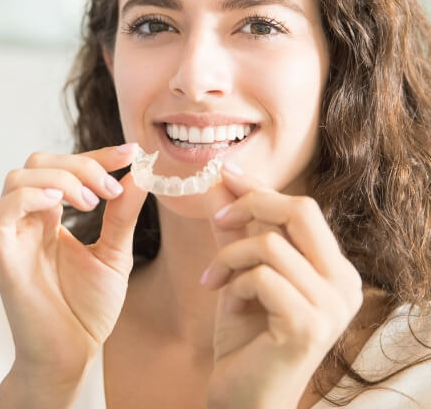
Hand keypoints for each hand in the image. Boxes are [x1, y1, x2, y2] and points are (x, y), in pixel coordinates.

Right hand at [0, 144, 147, 381]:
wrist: (74, 354)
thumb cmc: (88, 307)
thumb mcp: (114, 253)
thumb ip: (122, 215)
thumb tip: (140, 174)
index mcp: (52, 217)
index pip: (66, 167)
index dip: (97, 154)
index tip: (131, 152)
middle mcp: (29, 220)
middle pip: (38, 162)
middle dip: (80, 164)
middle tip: (110, 188)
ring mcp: (14, 237)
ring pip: (17, 178)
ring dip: (61, 179)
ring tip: (91, 202)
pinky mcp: (3, 258)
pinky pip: (0, 212)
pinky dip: (30, 197)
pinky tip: (61, 206)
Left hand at [202, 164, 362, 408]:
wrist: (244, 397)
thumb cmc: (247, 335)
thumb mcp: (240, 271)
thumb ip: (235, 229)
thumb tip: (219, 182)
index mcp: (335, 268)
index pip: (302, 209)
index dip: (261, 188)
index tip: (226, 173)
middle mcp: (345, 283)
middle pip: (301, 210)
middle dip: (252, 204)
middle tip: (218, 219)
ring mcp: (332, 306)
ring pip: (271, 243)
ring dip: (230, 256)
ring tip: (215, 279)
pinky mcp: (309, 325)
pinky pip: (261, 276)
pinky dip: (235, 283)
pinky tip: (227, 304)